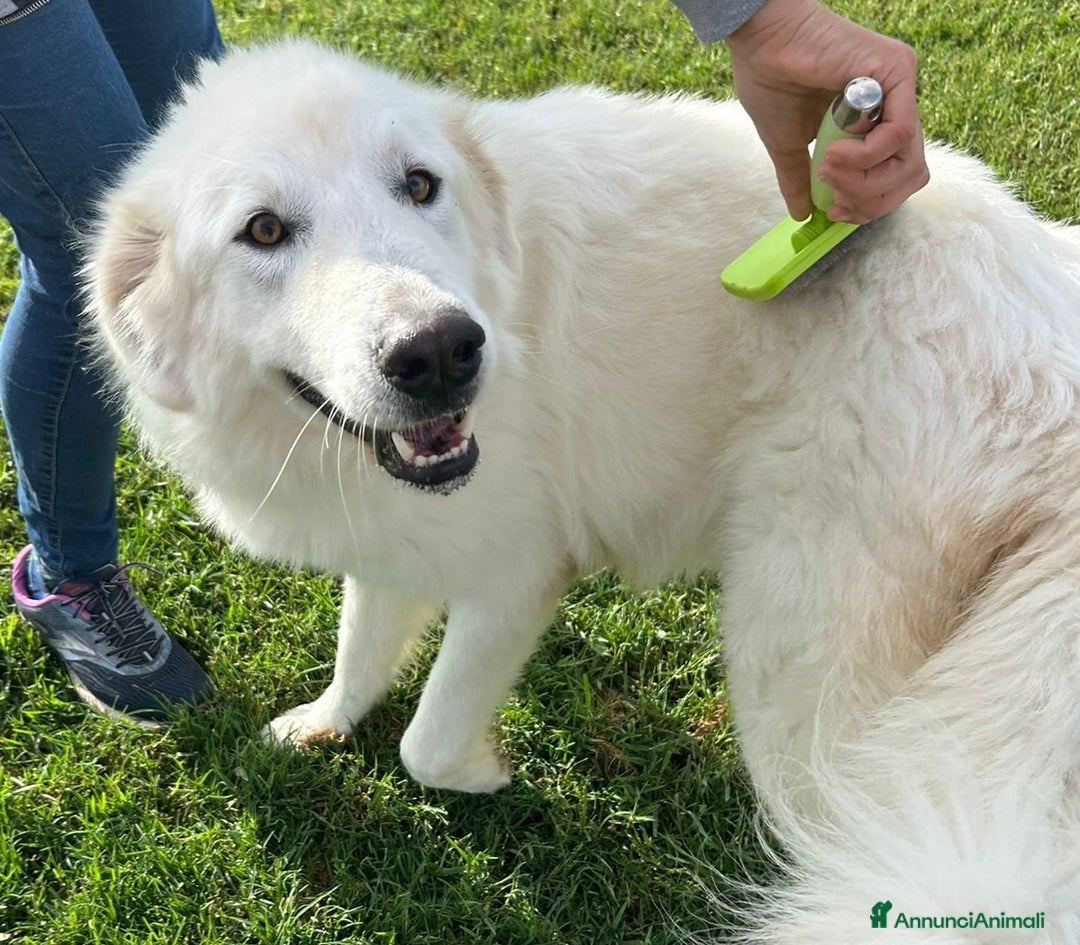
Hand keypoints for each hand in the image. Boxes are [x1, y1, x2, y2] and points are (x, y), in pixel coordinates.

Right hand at [725, 0, 928, 222]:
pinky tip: (834, 153)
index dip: (870, 205)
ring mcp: (901, 87)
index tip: (834, 210)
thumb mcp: (789, 145)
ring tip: (827, 170)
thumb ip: (801, 178)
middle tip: (834, 201)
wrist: (762, 43)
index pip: (896, 177)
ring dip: (864, 180)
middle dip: (870, 200)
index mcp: (874, 123)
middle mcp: (895, 105)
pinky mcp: (899, 69)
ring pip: (909, 160)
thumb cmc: (771, 82)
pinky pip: (900, 133)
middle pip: (910, 175)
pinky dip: (866, 156)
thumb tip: (802, 213)